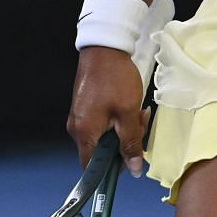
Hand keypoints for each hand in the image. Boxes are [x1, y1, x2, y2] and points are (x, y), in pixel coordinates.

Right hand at [65, 46, 148, 177]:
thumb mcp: (128, 113)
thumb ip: (130, 143)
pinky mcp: (85, 107)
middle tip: (139, 123)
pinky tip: (128, 105)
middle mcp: (77, 128)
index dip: (112, 169)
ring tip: (137, 110)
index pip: (93, 168)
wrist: (104, 47)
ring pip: (104, 135)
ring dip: (123, 128)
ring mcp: (79, 116)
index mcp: (84, 134)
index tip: (130, 162)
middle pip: (101, 151)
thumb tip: (134, 169)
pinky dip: (117, 118)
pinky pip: (101, 123)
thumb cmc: (115, 79)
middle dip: (124, 142)